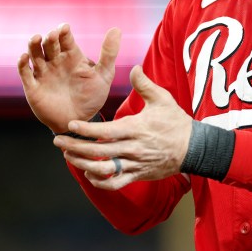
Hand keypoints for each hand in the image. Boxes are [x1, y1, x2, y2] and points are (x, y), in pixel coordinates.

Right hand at [18, 24, 120, 133]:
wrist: (80, 122)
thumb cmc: (92, 97)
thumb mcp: (104, 75)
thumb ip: (109, 53)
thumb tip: (116, 29)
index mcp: (72, 56)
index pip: (65, 39)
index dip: (63, 32)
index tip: (64, 28)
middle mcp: (56, 62)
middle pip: (49, 44)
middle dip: (50, 38)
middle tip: (52, 35)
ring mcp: (43, 73)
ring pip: (35, 54)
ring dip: (34, 45)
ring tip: (37, 38)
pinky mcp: (33, 87)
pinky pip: (25, 73)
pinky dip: (22, 64)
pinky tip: (24, 57)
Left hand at [52, 65, 191, 190]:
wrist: (194, 148)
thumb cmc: (176, 122)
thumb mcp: (163, 99)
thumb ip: (145, 84)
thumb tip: (133, 68)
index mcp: (135, 129)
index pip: (105, 132)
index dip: (85, 130)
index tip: (69, 125)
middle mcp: (132, 148)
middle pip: (98, 152)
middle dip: (75, 147)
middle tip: (58, 141)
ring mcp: (135, 164)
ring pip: (103, 169)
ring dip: (83, 164)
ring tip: (69, 156)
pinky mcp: (138, 175)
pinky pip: (116, 183)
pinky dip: (100, 182)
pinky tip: (89, 173)